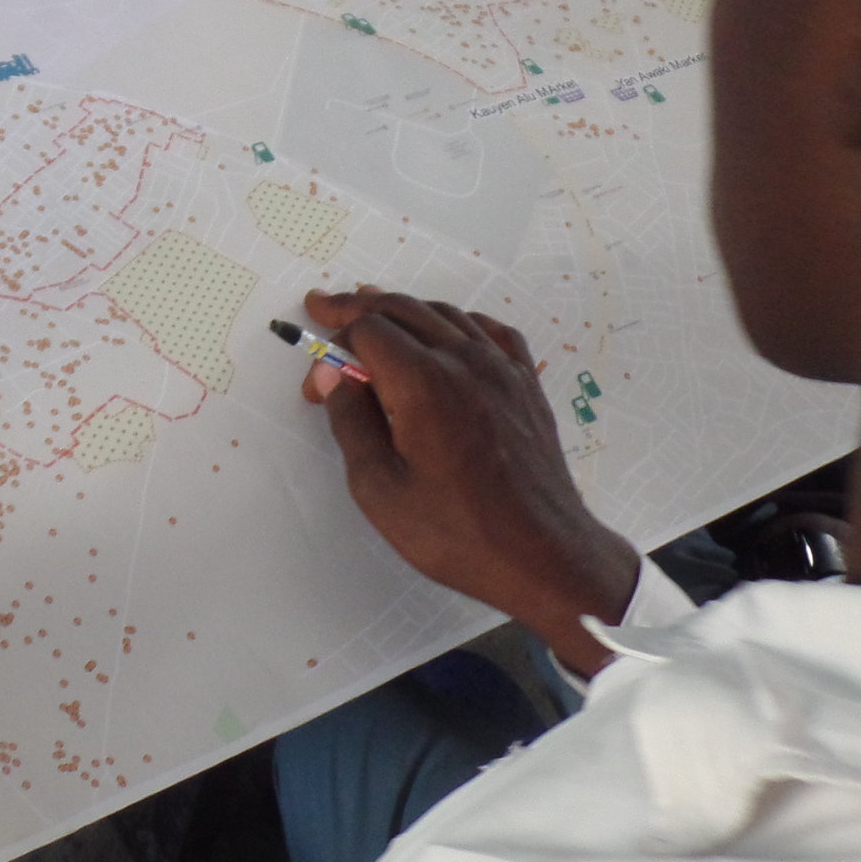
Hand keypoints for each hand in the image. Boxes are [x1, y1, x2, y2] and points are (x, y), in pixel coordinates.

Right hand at [303, 287, 640, 676]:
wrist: (543, 554)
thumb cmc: (457, 532)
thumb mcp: (380, 490)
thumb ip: (351, 423)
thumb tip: (333, 377)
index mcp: (422, 382)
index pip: (367, 329)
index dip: (332, 345)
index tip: (317, 380)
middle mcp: (464, 361)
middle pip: (403, 309)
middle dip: (357, 307)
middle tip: (324, 308)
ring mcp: (501, 369)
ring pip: (444, 313)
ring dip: (403, 309)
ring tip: (375, 311)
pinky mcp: (524, 385)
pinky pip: (488, 330)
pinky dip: (456, 322)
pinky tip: (446, 334)